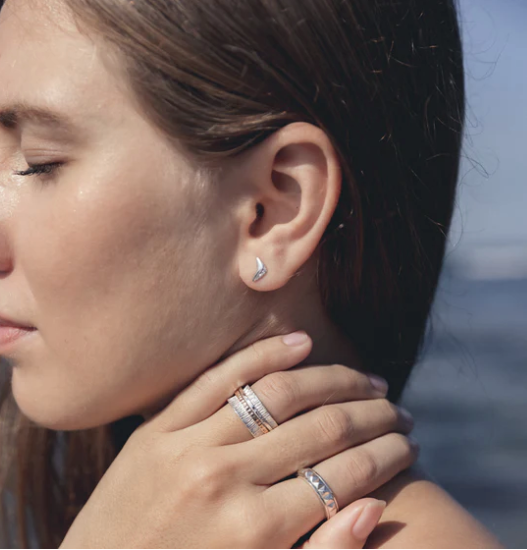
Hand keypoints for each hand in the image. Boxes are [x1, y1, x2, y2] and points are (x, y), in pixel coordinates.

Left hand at [60, 332, 417, 547]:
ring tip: (366, 380)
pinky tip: (301, 343)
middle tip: (397, 409)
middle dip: (372, 416)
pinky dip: (263, 355)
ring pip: (278, 393)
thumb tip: (372, 506)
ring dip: (333, 380)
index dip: (387, 456)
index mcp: (255, 534)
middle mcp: (224, 481)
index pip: (344, 476)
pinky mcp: (158, 428)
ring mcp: (187, 446)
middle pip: (321, 429)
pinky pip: (220, 377)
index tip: (409, 443)